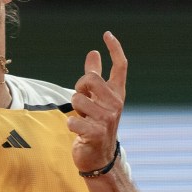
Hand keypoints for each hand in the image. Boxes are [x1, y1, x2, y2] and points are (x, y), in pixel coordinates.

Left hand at [67, 31, 125, 173]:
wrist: (99, 157)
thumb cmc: (95, 124)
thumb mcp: (96, 100)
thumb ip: (95, 77)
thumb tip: (93, 53)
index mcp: (117, 94)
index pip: (121, 67)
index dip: (115, 49)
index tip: (107, 34)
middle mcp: (116, 104)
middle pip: (90, 79)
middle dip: (79, 88)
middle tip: (82, 103)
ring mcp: (107, 119)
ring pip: (77, 99)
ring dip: (74, 111)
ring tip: (83, 120)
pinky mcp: (95, 133)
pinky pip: (72, 120)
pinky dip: (70, 126)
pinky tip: (79, 132)